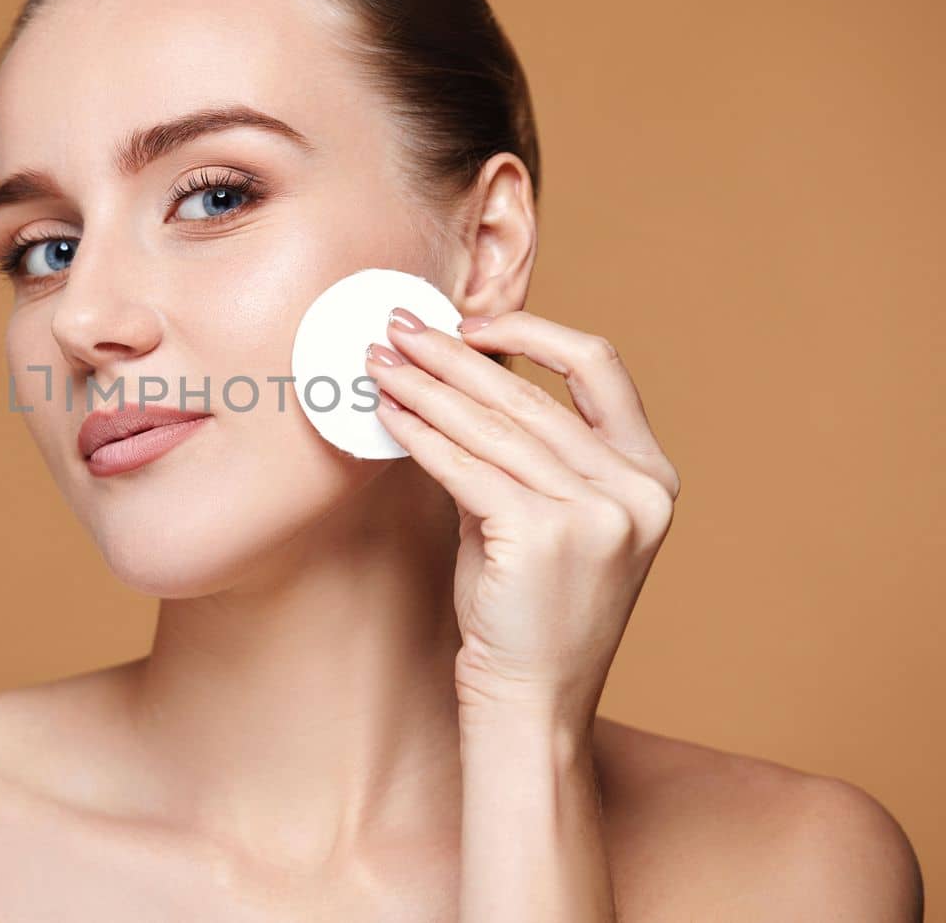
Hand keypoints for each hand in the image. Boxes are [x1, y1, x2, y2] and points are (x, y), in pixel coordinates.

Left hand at [365, 308, 680, 728]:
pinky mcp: (544, 535)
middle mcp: (636, 489)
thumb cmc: (528, 612)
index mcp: (651, 475)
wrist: (533, 703)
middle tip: (398, 329)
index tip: (472, 326)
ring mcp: (598, 513)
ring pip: (492, 426)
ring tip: (378, 364)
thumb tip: (452, 378)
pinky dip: (420, 436)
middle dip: (451, 356)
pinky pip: (465, 467)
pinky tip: (387, 416)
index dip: (533, 332)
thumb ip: (520, 453)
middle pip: (529, 395)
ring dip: (424, 388)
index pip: (599, 368)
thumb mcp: (545, 519)